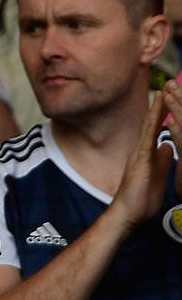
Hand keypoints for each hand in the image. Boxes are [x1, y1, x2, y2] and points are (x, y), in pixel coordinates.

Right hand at [109, 81, 179, 225]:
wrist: (129, 212)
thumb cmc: (142, 197)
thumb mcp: (158, 174)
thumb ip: (162, 159)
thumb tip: (168, 146)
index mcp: (148, 153)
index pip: (158, 129)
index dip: (165, 114)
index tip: (171, 98)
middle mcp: (142, 149)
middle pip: (153, 123)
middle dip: (162, 105)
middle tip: (168, 86)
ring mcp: (140, 152)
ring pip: (150, 126)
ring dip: (158, 109)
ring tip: (164, 92)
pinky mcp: (140, 158)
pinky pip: (148, 137)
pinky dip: (153, 123)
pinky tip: (158, 113)